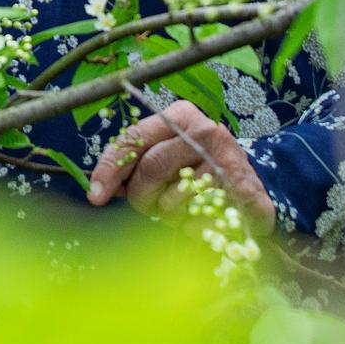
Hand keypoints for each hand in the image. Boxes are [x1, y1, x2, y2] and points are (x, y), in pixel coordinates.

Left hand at [84, 100, 275, 230]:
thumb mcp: (165, 157)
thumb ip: (134, 166)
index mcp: (179, 116)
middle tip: (147, 206)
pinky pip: (198, 218)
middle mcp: (204, 130)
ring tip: (181, 207)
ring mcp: (226, 157)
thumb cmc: (196, 170)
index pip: (134, 139)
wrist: (249, 190)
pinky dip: (191, 227)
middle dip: (141, 195)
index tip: (95, 195)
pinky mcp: (242, 188)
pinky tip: (200, 218)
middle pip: (151, 168)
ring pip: (173, 198)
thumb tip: (99, 187)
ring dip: (169, 213)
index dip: (110, 168)